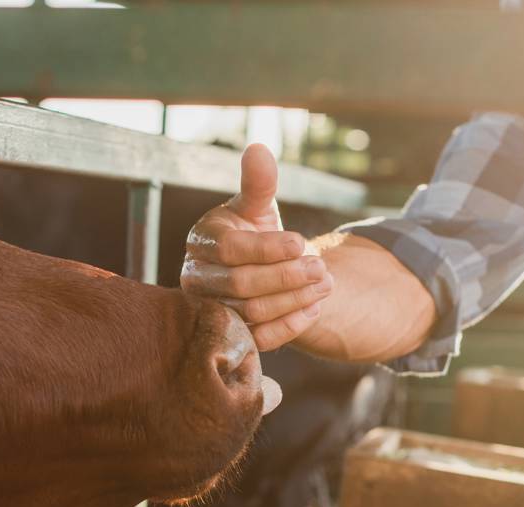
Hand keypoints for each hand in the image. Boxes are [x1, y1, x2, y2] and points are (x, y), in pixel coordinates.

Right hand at [180, 144, 333, 350]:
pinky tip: (314, 309)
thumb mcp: (256, 206)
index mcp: (201, 242)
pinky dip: (289, 326)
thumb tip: (258, 149)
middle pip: (240, 285)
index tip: (300, 242)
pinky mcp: (231, 335)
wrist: (253, 270)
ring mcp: (211, 310)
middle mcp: (197, 279)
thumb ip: (258, 183)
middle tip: (322, 268)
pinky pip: (258, 339)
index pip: (229, 249)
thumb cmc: (251, 232)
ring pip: (251, 313)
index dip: (267, 248)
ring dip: (293, 300)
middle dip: (286, 276)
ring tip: (326, 285)